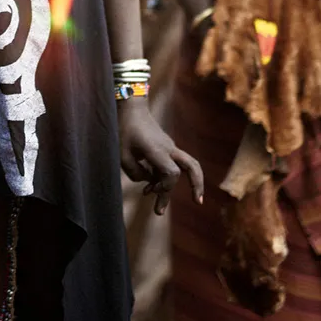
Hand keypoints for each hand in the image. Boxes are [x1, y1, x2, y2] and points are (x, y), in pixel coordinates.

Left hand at [118, 99, 204, 214]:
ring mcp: (169, 148)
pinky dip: (163, 180)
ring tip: (159, 211)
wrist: (132, 109)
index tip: (150, 191)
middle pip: (192, 166)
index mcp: (158, 151)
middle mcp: (169, 150)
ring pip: (182, 169)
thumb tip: (148, 183)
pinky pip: (170, 167)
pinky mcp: (166, 149)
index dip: (164, 187)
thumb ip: (135, 173)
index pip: (172, 173)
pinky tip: (150, 189)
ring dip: (171, 189)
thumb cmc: (125, 129)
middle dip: (197, 185)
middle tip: (198, 202)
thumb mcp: (122, 154)